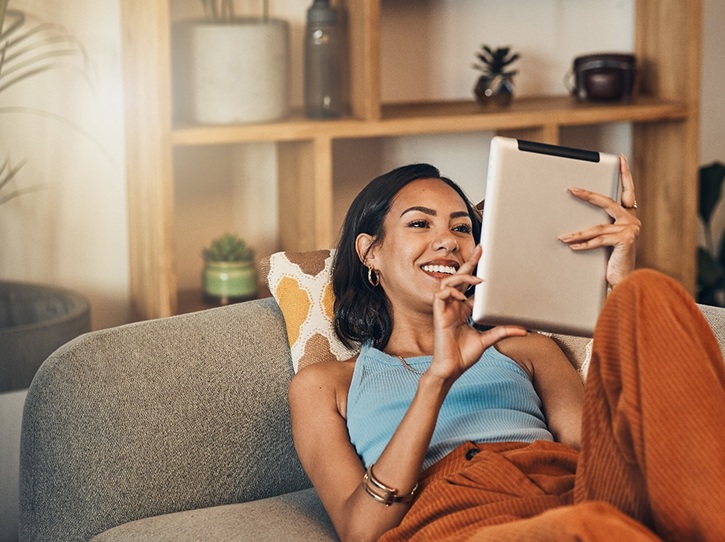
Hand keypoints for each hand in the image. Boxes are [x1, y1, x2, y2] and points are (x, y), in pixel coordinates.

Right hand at [429, 245, 525, 381]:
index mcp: (463, 310)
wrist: (452, 368)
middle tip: (480, 250)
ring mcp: (445, 309)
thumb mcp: (487, 339)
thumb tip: (523, 330)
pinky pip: (441, 294)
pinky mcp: (438, 314)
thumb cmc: (464, 355)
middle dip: (469, 263)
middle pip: (459, 278)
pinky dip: (451, 291)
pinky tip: (461, 296)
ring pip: (448, 282)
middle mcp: (454, 306)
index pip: (469, 286)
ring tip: (476, 280)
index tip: (486, 259)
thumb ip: (502, 331)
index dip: (476, 272)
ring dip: (462, 278)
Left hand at [559, 154, 640, 287]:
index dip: (625, 174)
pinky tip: (572, 246)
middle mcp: (632, 220)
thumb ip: (600, 227)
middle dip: (588, 196)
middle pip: (607, 203)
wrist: (624, 281)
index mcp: (628, 217)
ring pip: (598, 227)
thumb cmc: (612, 260)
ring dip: (577, 233)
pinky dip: (584, 244)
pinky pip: (599, 240)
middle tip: (572, 189)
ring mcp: (631, 230)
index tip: (622, 159)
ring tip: (563, 237)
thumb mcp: (606, 241)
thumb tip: (575, 221)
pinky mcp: (626, 240)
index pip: (628, 191)